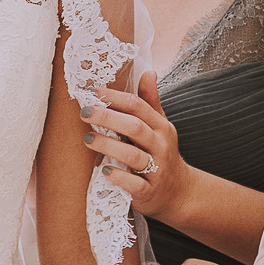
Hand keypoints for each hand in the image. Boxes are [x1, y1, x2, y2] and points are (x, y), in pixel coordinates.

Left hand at [82, 71, 190, 229]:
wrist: (179, 192)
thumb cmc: (161, 154)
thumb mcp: (160, 127)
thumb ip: (151, 101)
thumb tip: (148, 72)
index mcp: (161, 127)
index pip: (139, 106)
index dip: (115, 97)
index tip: (92, 91)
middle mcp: (160, 146)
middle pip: (135, 127)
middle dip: (109, 117)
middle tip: (84, 111)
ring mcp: (156, 170)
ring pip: (134, 156)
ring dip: (109, 146)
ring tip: (89, 138)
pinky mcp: (149, 191)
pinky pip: (134, 184)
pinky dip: (119, 177)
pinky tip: (104, 170)